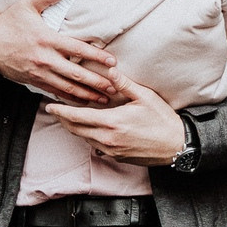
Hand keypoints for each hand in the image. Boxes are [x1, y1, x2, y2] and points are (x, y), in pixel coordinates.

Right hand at [0, 0, 117, 103]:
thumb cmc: (7, 23)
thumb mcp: (25, 5)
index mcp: (46, 39)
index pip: (77, 49)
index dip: (96, 56)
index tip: (113, 62)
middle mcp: (44, 59)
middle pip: (76, 74)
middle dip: (97, 82)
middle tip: (115, 87)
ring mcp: (39, 73)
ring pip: (67, 87)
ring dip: (87, 95)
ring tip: (104, 99)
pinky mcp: (33, 81)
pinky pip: (55, 92)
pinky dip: (70, 98)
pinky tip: (83, 103)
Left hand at [45, 72, 188, 166]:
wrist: (176, 146)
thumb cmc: (162, 120)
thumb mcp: (145, 97)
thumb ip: (125, 84)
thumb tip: (111, 70)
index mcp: (112, 122)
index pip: (77, 117)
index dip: (61, 111)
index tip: (50, 106)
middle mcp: (108, 138)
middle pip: (76, 130)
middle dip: (63, 120)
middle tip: (55, 110)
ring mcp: (111, 150)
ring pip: (84, 139)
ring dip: (75, 129)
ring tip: (69, 118)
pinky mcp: (116, 156)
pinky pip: (95, 146)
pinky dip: (88, 137)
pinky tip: (89, 129)